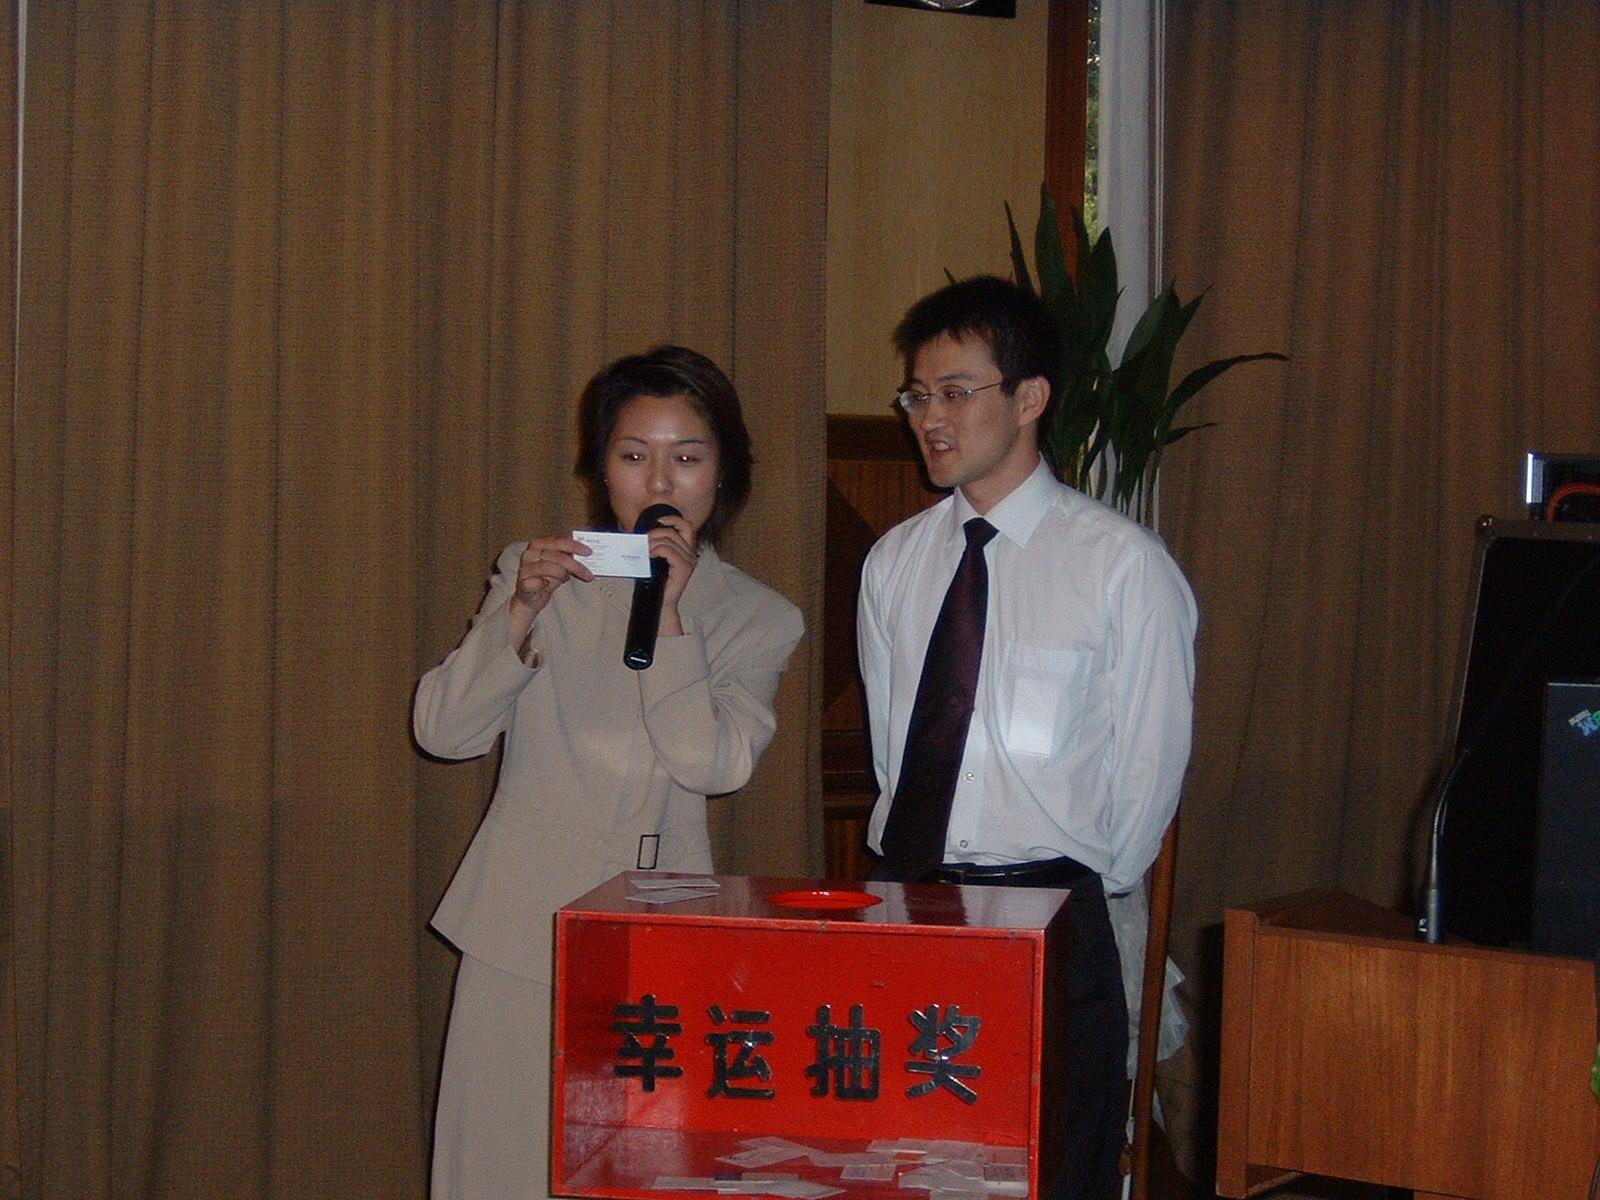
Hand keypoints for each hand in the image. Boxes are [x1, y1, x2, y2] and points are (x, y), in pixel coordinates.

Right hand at [508, 536, 592, 646]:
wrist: (530, 599)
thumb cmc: (545, 579)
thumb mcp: (559, 566)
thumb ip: (569, 559)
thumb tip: (588, 556)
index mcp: (538, 544)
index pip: (558, 541)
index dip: (574, 546)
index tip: (589, 552)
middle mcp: (529, 554)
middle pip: (556, 556)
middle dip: (575, 565)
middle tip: (588, 574)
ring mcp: (524, 569)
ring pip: (547, 567)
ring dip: (562, 574)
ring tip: (566, 579)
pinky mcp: (522, 584)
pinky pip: (534, 583)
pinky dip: (543, 584)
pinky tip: (547, 585)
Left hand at [647, 514, 699, 636]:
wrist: (660, 603)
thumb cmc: (657, 582)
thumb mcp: (657, 559)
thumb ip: (657, 545)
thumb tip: (643, 534)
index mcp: (687, 550)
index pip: (686, 526)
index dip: (674, 519)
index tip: (659, 520)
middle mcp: (691, 554)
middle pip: (673, 532)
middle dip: (655, 533)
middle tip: (644, 543)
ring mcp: (689, 561)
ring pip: (668, 540)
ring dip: (652, 543)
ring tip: (645, 552)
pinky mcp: (684, 568)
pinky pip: (667, 550)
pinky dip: (655, 550)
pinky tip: (649, 556)